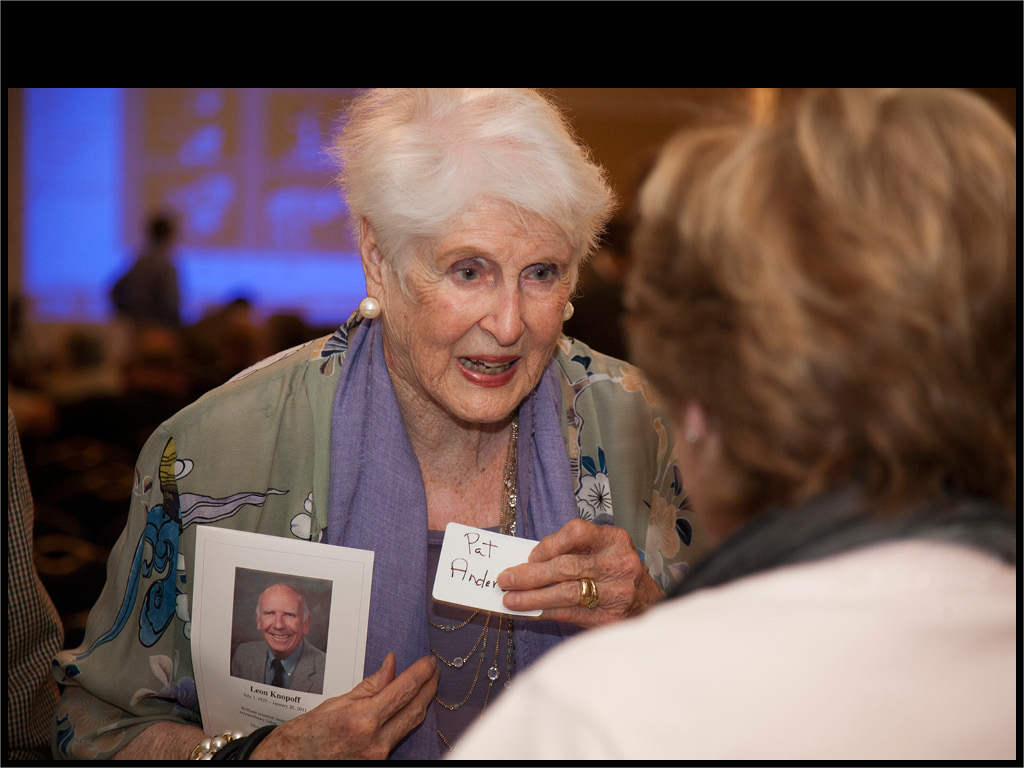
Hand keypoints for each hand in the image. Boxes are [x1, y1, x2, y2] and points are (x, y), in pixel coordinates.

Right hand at [250, 652, 438, 760]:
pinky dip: (406, 719)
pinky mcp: (377, 763)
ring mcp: (378, 755)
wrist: (290, 763)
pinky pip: (399, 737)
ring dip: (421, 703)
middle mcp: (374, 741)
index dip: (421, 673)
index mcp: (362, 719)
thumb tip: (391, 665)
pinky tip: (409, 707)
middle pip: (414, 709)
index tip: (429, 661)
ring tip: (427, 684)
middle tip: (434, 670)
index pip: (403, 690)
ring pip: (410, 725)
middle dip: (429, 687)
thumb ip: (370, 686)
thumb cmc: (305, 735)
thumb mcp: (336, 703)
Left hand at [497, 518, 663, 628]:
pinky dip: (544, 612)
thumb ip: (573, 552)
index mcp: (614, 539)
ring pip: (566, 593)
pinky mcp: (610, 617)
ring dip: (532, 597)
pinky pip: (569, 614)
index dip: (549, 544)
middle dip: (531, 574)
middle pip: (567, 566)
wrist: (648, 604)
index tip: (530, 556)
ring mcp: (617, 592)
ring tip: (510, 599)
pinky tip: (528, 612)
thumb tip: (527, 562)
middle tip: (505, 579)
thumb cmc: (614, 573)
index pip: (577, 532)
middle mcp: (619, 563)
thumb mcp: (602, 552)